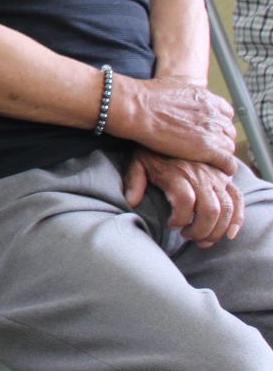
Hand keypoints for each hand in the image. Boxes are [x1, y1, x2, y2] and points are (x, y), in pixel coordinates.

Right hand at [110, 73, 236, 173]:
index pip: (226, 113)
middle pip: (228, 131)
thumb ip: (187, 90)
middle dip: (219, 138)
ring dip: (220, 153)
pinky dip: (225, 167)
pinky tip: (219, 169)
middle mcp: (213, 113)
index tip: (209, 129)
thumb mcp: (174, 84)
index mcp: (207, 98)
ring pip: (229, 147)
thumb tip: (187, 90)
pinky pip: (228, 162)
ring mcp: (213, 131)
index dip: (218, 123)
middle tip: (206, 145)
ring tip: (208, 158)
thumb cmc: (146, 97)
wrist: (137, 108)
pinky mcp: (209, 149)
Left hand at [123, 150, 243, 247]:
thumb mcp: (137, 162)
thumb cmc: (151, 152)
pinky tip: (228, 234)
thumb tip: (132, 201)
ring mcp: (215, 176)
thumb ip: (134, 181)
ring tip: (203, 239)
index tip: (172, 226)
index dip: (180, 219)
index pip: (185, 201)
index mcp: (177, 173)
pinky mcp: (225, 178)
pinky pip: (238, 200)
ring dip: (217, 230)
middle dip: (201, 231)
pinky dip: (237, 219)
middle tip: (189, 237)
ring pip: (226, 209)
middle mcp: (199, 175)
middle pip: (210, 210)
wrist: (168, 130)